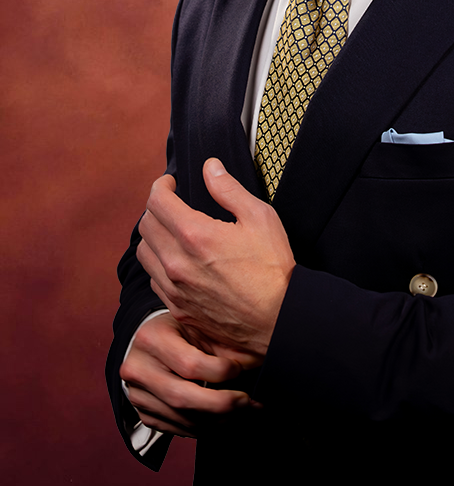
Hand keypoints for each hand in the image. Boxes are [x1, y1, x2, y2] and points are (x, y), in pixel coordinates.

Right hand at [119, 312, 261, 437]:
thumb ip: (219, 341)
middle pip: (182, 398)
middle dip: (221, 404)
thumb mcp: (195, 323)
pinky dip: (203, 427)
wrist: (147, 342)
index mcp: (151, 338)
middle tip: (248, 402)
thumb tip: (257, 359)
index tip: (239, 370)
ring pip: (181, 418)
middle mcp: (138, 369)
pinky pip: (176, 428)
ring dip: (217, 420)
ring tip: (242, 412)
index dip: (220, 372)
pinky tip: (222, 419)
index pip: (189, 364)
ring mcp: (137, 395)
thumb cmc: (178, 329)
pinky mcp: (143, 413)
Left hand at [137, 158, 294, 365]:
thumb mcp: (259, 217)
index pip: (157, 202)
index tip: (170, 182)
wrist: (278, 318)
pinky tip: (178, 260)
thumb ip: (228, 189)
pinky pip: (154, 280)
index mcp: (195, 236)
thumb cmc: (273, 267)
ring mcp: (175, 289)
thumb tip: (210, 167)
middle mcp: (177, 263)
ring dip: (154, 236)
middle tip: (172, 203)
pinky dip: (159, 264)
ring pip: (144, 254)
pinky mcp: (178, 308)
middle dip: (156, 207)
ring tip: (172, 230)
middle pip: (146, 225)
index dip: (161, 185)